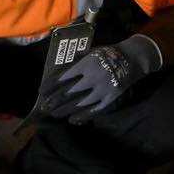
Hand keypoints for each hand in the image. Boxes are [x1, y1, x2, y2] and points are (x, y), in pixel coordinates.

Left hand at [43, 34, 161, 124]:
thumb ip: (75, 63)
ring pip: (80, 103)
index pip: (62, 77)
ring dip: (65, 110)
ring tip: (54, 114)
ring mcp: (102, 89)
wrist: (132, 58)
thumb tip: (57, 74)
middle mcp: (93, 77)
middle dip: (54, 101)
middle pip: (68, 92)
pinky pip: (95, 110)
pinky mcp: (111, 98)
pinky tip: (72, 120)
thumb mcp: (89, 53)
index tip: (41, 91)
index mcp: (86, 64)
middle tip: (44, 107)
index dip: (50, 85)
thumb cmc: (107, 54)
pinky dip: (82, 116)